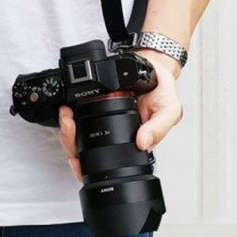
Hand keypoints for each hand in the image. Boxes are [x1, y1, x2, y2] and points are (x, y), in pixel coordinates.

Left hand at [58, 51, 183, 182]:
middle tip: (69, 126)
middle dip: (71, 142)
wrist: (155, 68)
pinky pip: (79, 118)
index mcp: (131, 142)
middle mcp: (115, 135)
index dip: (88, 168)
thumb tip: (143, 143)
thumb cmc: (162, 93)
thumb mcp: (170, 110)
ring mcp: (104, 122)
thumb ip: (159, 127)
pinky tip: (69, 109)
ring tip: (67, 116)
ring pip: (78, 137)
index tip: (77, 160)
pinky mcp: (97, 106)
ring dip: (67, 129)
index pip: (108, 164)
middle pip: (85, 152)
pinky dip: (70, 116)